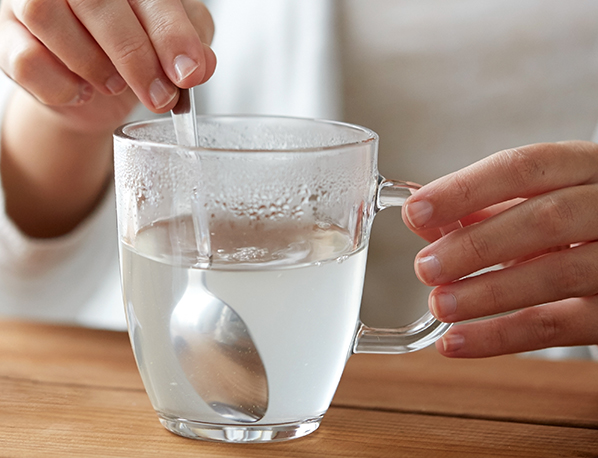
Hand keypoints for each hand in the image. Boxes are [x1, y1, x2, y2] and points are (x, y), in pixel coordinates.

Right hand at [0, 0, 215, 118]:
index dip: (170, 33)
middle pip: (95, 1)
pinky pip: (24, 58)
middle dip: (135, 57)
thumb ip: (191, 47)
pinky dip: (61, 86)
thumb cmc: (130, 52)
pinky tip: (81, 91)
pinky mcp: (5, 34)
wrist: (88, 86)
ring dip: (92, 64)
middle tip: (159, 96)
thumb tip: (200, 64)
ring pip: (46, 15)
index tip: (187, 73)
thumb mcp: (172, 46)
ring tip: (114, 85)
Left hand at [403, 141, 597, 356]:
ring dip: (488, 292)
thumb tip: (419, 219)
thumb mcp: (534, 204)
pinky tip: (457, 341)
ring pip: (558, 274)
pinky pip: (560, 327)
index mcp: (582, 167)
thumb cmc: (572, 223)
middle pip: (545, 219)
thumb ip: (478, 209)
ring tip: (440, 304)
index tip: (415, 210)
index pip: (523, 168)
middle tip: (425, 266)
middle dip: (476, 245)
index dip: (465, 189)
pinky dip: (501, 336)